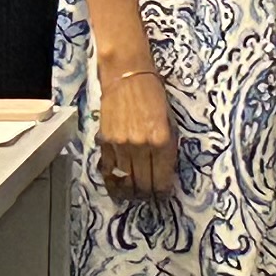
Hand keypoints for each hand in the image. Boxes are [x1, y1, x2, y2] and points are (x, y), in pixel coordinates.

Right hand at [93, 54, 176, 205]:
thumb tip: (163, 171)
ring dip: (130, 192)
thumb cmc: (154, 94)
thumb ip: (167, 145)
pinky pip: (108, 169)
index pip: (162, 177)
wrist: (127, 75)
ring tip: (133, 198)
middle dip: (147, 194)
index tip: (163, 196)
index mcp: (162, 140)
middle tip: (149, 200)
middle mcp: (141, 145)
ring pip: (125, 179)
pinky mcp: (106, 141)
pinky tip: (116, 189)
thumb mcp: (169, 120)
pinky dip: (112, 182)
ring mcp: (121, 145)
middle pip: (143, 182)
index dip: (162, 190)